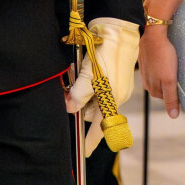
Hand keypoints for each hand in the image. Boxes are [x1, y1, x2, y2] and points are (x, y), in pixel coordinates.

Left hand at [65, 17, 138, 155]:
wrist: (117, 31)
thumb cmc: (105, 54)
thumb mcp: (89, 76)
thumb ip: (79, 95)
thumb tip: (70, 109)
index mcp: (112, 100)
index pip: (100, 127)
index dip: (91, 140)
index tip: (84, 153)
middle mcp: (114, 95)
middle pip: (92, 109)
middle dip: (79, 103)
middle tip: (66, 91)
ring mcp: (114, 84)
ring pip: (92, 94)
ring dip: (81, 88)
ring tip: (73, 74)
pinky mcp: (111, 72)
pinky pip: (96, 82)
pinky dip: (86, 78)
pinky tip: (80, 67)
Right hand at [139, 26, 179, 117]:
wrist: (153, 35)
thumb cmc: (162, 56)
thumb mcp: (169, 80)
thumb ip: (171, 98)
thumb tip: (173, 116)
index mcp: (151, 89)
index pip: (167, 99)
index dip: (175, 93)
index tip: (180, 85)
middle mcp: (146, 82)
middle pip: (162, 90)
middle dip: (170, 85)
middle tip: (176, 75)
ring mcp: (145, 72)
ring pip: (159, 80)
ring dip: (166, 76)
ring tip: (171, 67)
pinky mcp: (146, 62)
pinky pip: (155, 70)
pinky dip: (161, 68)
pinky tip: (165, 62)